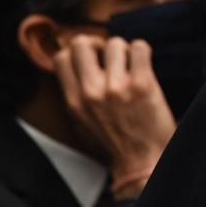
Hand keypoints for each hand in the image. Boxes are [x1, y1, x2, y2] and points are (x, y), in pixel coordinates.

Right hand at [52, 36, 174, 192]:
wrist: (143, 163)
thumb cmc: (115, 144)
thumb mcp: (81, 122)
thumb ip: (75, 94)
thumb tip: (72, 67)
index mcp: (74, 101)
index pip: (61, 58)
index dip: (77, 52)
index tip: (90, 57)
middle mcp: (92, 92)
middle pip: (82, 43)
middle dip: (97, 44)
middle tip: (110, 55)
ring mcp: (117, 87)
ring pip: (115, 43)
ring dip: (124, 51)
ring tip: (131, 66)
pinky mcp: (142, 84)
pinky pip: (139, 47)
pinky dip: (142, 52)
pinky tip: (143, 65)